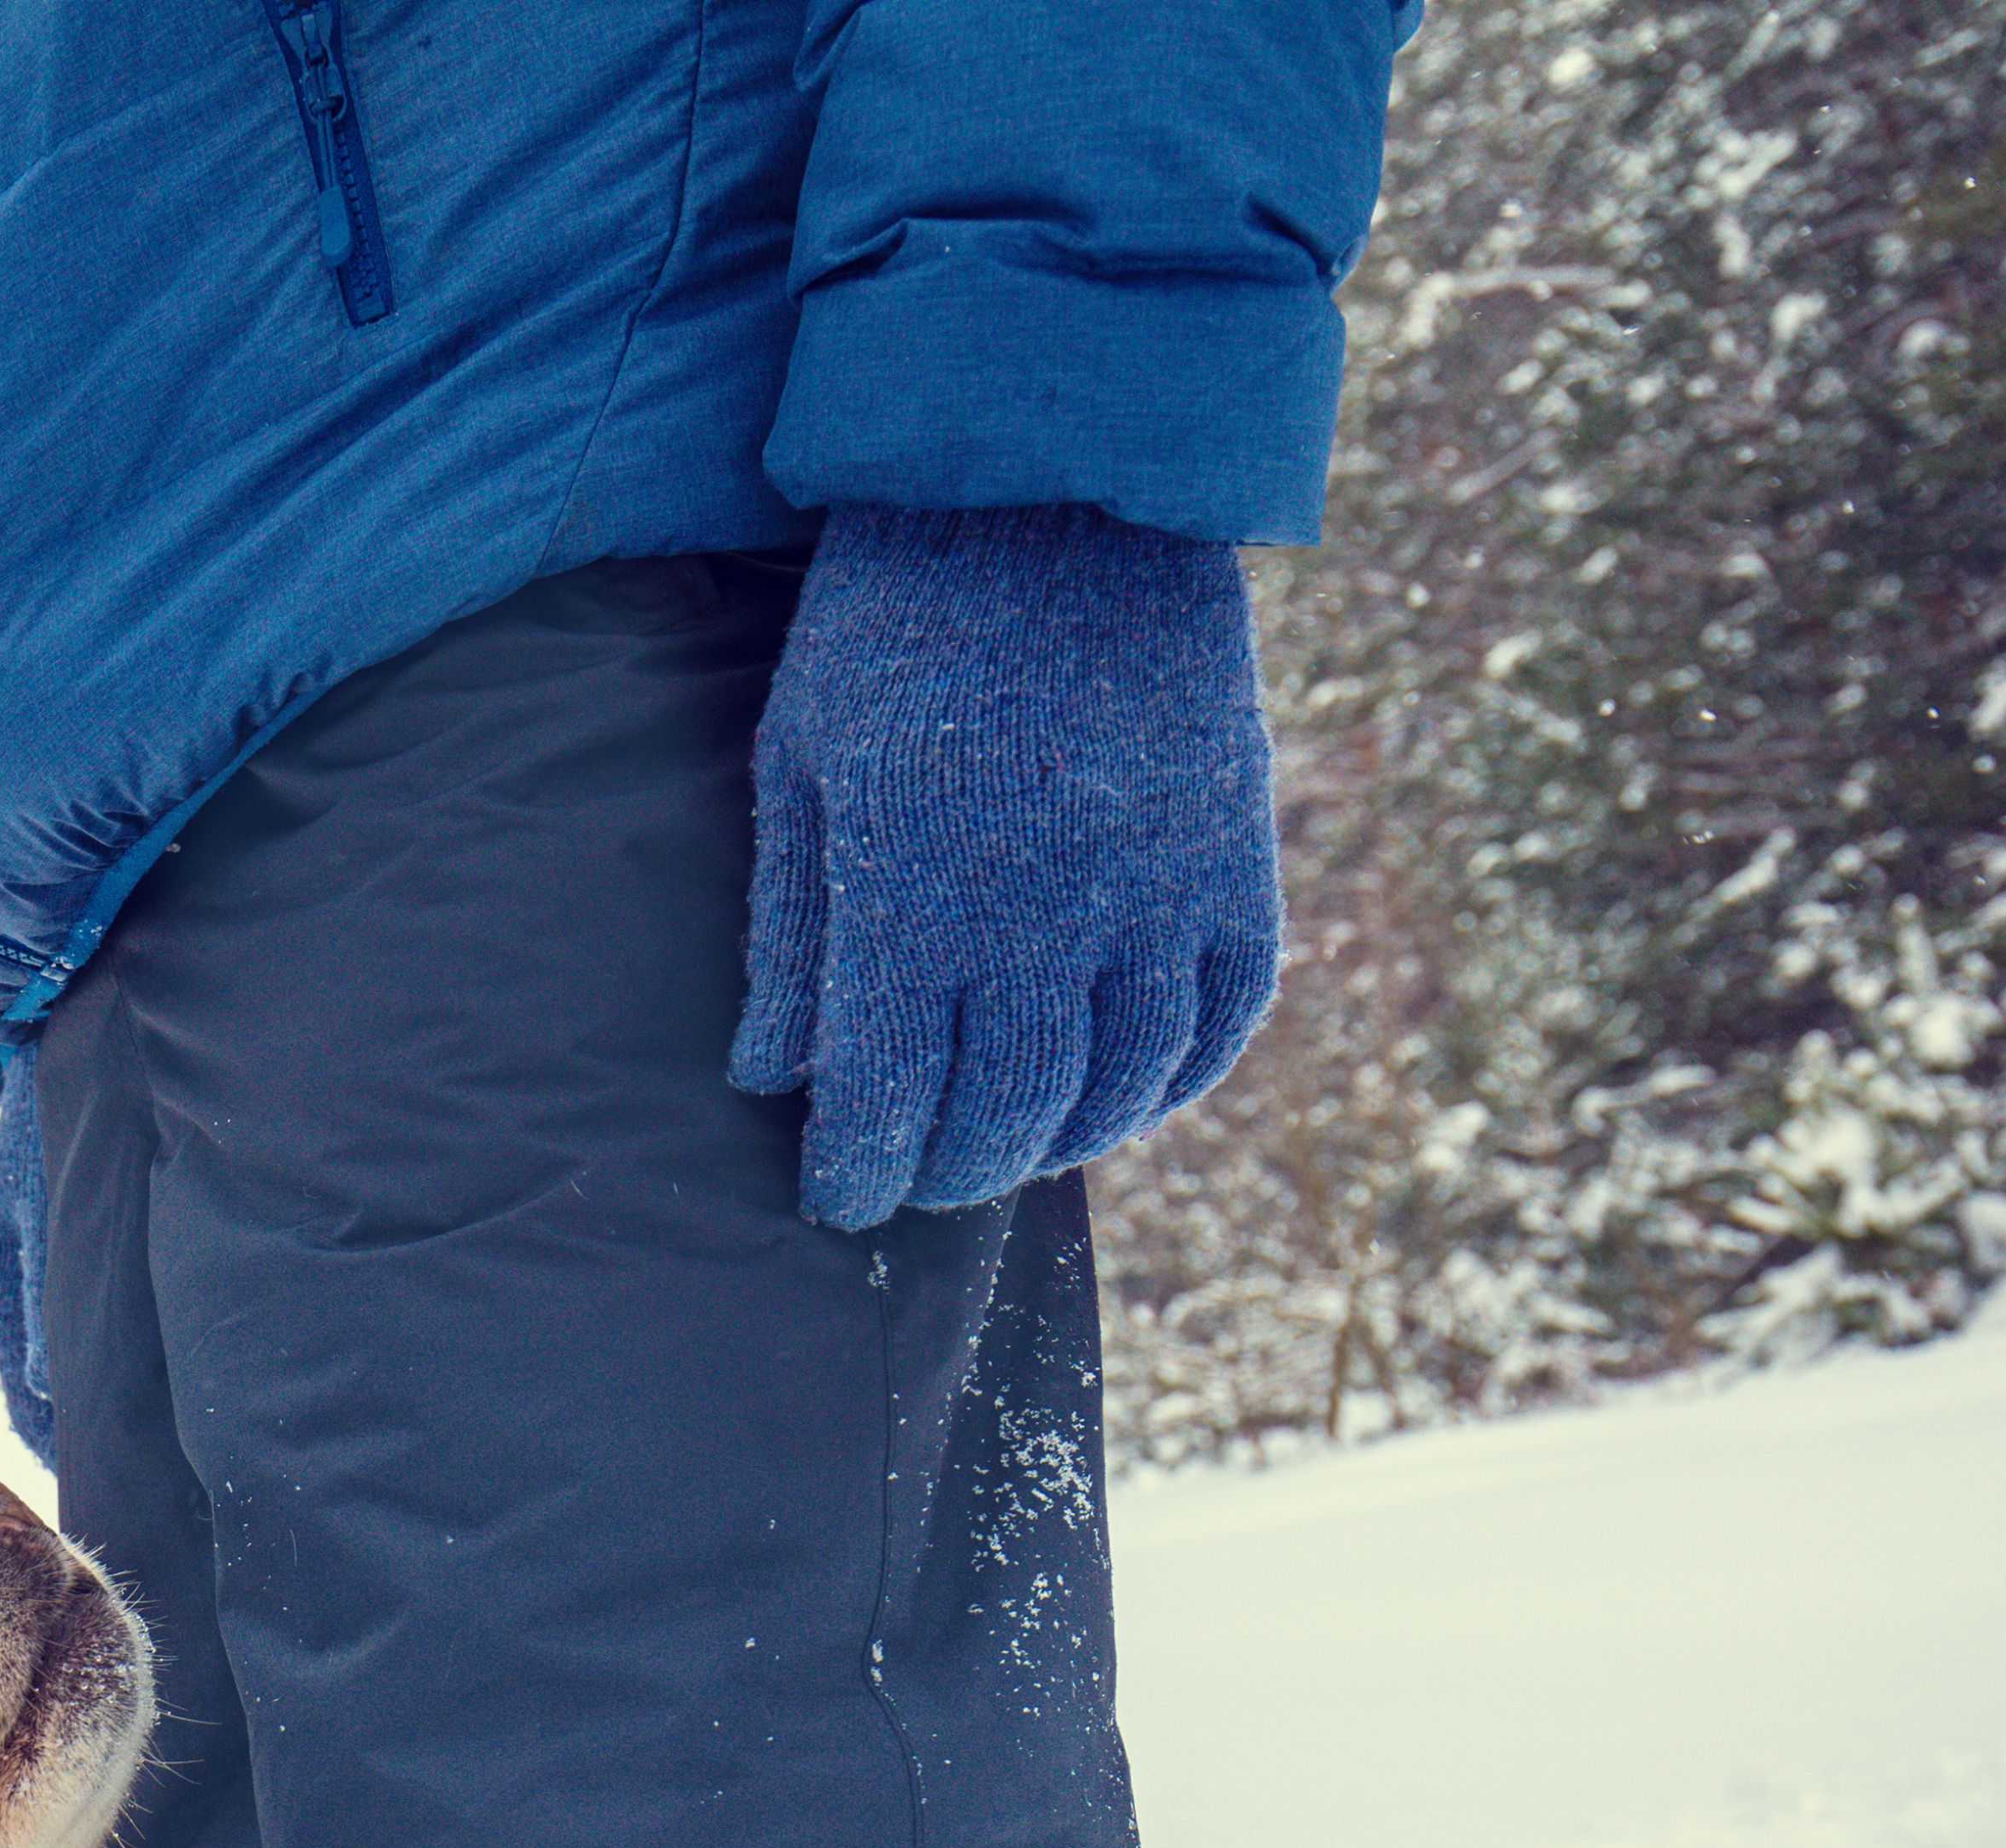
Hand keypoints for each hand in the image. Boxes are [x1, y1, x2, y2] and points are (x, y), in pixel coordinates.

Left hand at [728, 505, 1281, 1230]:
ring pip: (1119, 1083)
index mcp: (921, 889)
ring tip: (1004, 1150)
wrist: (1060, 493)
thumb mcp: (802, 765)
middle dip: (948, 1170)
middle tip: (913, 1180)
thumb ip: (793, 932)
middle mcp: (1051, 908)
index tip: (836, 1197)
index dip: (858, 1168)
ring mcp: (1158, 886)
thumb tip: (771, 1079)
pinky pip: (1225, 1015)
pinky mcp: (1234, 856)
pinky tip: (1117, 1096)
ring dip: (1057, 1143)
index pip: (889, 1093)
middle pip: (1006, 1111)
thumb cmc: (895, 628)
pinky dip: (1171, 1081)